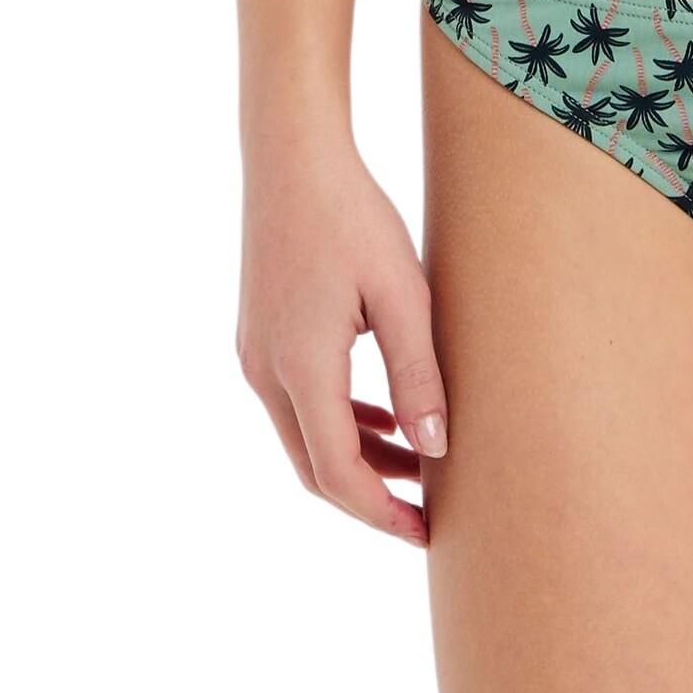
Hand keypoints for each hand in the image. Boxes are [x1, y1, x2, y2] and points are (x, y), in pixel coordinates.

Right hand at [236, 136, 446, 545]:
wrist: (291, 158)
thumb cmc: (353, 216)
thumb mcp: (403, 293)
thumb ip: (418, 374)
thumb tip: (436, 450)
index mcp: (301, 369)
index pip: (339, 474)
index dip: (382, 512)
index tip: (427, 534)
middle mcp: (266, 373)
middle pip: (314, 468)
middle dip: (370, 498)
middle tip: (427, 515)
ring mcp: (255, 356)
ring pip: (305, 436)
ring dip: (358, 458)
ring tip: (421, 465)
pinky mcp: (259, 336)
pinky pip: (298, 403)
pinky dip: (340, 421)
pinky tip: (385, 418)